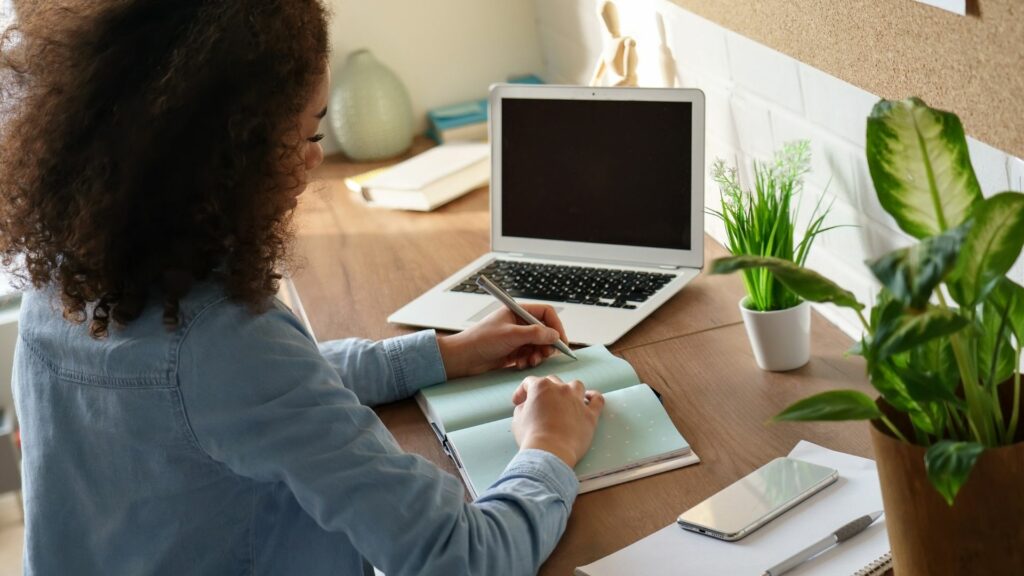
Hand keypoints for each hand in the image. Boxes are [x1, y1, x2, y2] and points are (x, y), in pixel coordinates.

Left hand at [437, 304, 569, 378]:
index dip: (555, 326)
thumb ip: (535, 334)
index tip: (561, 341)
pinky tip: (521, 365)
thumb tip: (555, 336)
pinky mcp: (512, 352)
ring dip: (538, 355)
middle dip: (547, 344)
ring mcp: (516, 338)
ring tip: (531, 361)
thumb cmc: (480, 341)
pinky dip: (529, 361)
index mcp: (517, 312)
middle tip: (546, 354)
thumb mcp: (511, 335)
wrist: (462, 358)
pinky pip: (529, 355)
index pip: (545, 313)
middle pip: (544, 331)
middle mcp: (518, 324)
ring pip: (538, 345)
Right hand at [511, 375, 603, 467]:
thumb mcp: (517, 419)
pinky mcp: (590, 415)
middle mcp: (561, 389)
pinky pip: (597, 400)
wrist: (550, 452)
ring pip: (576, 385)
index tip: (518, 402)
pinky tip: (589, 398)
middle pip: (553, 381)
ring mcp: (577, 400)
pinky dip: (594, 397)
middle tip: (539, 403)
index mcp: (541, 387)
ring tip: (566, 398)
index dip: (522, 391)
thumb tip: (527, 407)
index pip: (530, 382)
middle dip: (544, 390)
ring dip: (569, 390)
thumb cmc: (531, 436)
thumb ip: (523, 408)